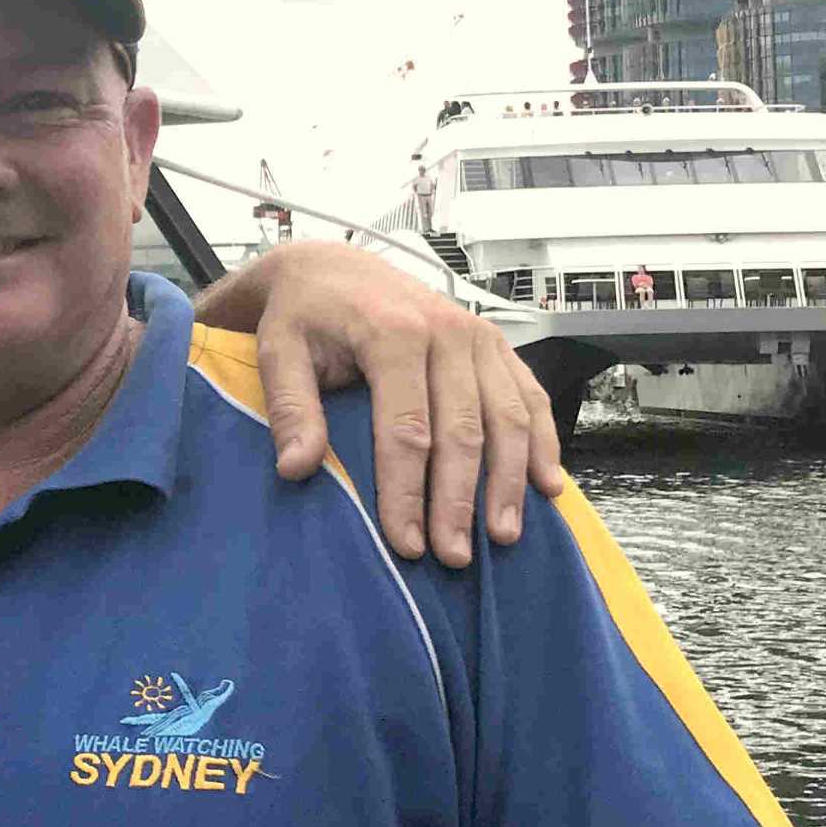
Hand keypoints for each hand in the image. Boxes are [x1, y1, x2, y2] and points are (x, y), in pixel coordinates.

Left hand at [220, 240, 562, 564]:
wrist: (334, 269)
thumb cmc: (304, 315)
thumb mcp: (278, 352)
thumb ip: (291, 408)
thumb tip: (296, 468)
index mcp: (393, 332)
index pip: (407, 429)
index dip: (409, 492)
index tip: (406, 544)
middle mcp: (447, 331)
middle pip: (464, 430)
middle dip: (460, 500)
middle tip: (454, 557)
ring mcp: (479, 336)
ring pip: (508, 418)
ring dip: (510, 481)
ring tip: (503, 535)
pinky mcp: (496, 345)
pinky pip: (530, 396)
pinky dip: (542, 442)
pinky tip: (546, 485)